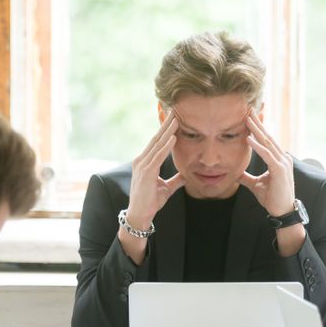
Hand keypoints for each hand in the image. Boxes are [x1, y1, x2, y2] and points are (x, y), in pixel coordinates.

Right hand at [125, 111, 184, 229]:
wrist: (139, 215)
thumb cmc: (150, 202)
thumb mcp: (166, 188)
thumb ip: (175, 180)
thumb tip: (186, 175)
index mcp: (145, 162)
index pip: (156, 142)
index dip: (165, 130)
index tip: (173, 119)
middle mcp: (141, 160)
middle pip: (156, 138)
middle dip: (166, 124)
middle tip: (174, 111)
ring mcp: (143, 166)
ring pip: (157, 144)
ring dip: (168, 131)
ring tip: (176, 119)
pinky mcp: (146, 173)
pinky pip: (158, 156)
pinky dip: (166, 147)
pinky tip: (173, 138)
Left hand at [239, 111, 294, 216]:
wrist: (282, 211)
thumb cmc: (272, 198)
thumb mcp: (256, 185)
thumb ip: (247, 178)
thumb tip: (236, 174)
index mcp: (278, 159)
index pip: (267, 141)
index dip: (258, 129)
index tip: (249, 117)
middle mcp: (282, 158)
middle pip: (268, 137)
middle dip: (257, 123)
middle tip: (248, 110)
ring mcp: (283, 163)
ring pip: (267, 143)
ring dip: (256, 130)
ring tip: (246, 119)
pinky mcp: (280, 170)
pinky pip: (267, 155)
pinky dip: (257, 146)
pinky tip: (248, 139)